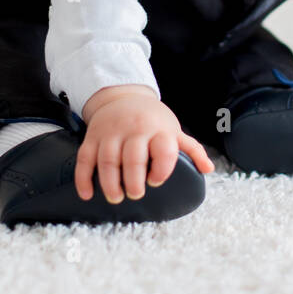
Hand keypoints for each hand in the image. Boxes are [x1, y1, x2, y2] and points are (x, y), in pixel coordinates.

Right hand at [76, 87, 214, 202]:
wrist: (122, 96)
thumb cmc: (152, 119)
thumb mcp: (173, 129)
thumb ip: (191, 149)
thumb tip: (208, 169)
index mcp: (158, 130)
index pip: (163, 149)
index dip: (162, 168)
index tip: (157, 181)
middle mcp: (134, 130)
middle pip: (132, 157)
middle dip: (133, 180)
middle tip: (136, 194)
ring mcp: (111, 133)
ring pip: (107, 159)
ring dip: (109, 182)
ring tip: (116, 197)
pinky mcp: (92, 137)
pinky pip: (85, 158)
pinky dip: (84, 178)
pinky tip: (87, 194)